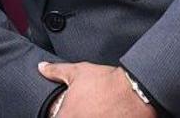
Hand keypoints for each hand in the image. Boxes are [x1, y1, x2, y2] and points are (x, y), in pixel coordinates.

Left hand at [38, 62, 155, 117]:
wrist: (137, 92)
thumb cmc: (107, 82)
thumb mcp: (78, 72)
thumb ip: (56, 71)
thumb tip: (42, 67)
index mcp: (66, 116)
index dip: (60, 115)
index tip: (67, 110)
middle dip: (76, 115)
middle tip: (84, 110)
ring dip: (89, 117)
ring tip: (96, 112)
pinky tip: (105, 115)